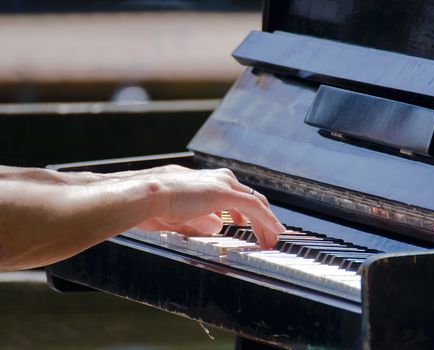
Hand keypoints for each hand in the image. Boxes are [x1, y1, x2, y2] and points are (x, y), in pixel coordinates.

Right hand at [137, 166, 283, 248]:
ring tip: (273, 239)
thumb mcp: (181, 217)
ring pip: (255, 202)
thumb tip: (217, 226)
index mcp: (206, 183)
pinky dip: (268, 220)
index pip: (235, 197)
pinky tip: (275, 232)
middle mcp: (218, 179)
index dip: (246, 213)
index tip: (251, 227)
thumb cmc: (153, 206)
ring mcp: (223, 184)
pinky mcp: (225, 193)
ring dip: (266, 222)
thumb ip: (201, 221)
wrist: (146, 196)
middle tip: (268, 235)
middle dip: (261, 218)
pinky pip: (255, 207)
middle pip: (250, 198)